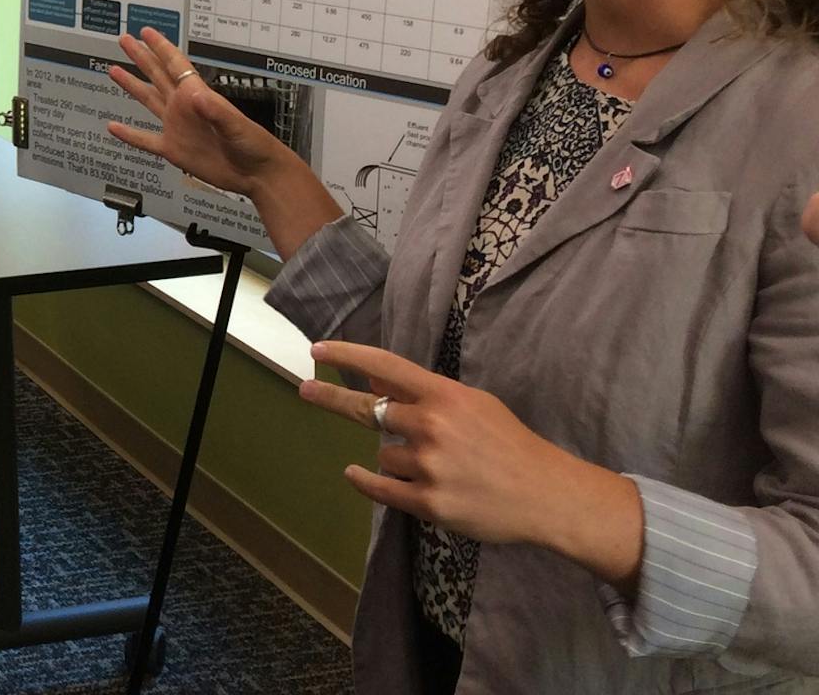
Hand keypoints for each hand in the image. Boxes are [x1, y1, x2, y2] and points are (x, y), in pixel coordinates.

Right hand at [105, 27, 288, 197]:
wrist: (254, 173)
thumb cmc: (252, 143)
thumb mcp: (236, 125)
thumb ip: (215, 111)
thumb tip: (196, 96)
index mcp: (197, 95)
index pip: (175, 65)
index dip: (160, 47)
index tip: (146, 32)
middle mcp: (183, 107)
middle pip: (157, 75)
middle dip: (141, 57)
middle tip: (125, 40)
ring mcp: (176, 127)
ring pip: (148, 101)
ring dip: (132, 86)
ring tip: (114, 70)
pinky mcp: (173, 149)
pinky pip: (145, 140)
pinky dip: (129, 134)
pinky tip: (112, 127)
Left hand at [299, 341, 642, 587]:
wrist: (547, 495)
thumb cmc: (511, 445)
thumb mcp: (474, 404)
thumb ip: (426, 394)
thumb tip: (375, 384)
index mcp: (446, 396)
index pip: (385, 367)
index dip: (348, 356)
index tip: (318, 350)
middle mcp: (433, 426)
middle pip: (367, 410)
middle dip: (331, 399)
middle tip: (305, 390)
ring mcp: (429, 465)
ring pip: (383, 455)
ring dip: (397, 458)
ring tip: (437, 466)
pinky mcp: (429, 502)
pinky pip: (381, 489)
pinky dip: (365, 481)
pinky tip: (354, 472)